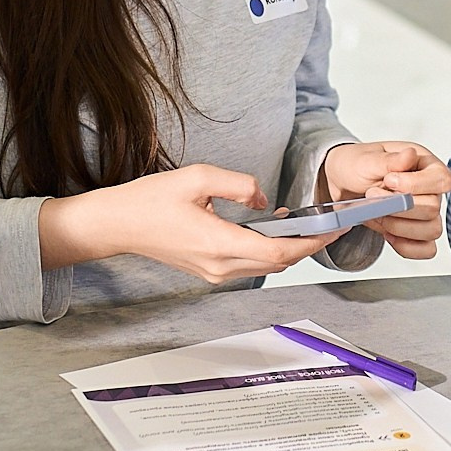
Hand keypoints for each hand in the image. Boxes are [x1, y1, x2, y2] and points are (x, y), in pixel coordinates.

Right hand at [38, 164, 340, 283]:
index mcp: (219, 243)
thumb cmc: (150, 200)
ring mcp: (215, 272)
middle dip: (309, 244)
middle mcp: (220, 265)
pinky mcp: (210, 270)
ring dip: (289, 248)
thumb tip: (263, 199)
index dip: (311, 242)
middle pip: (280, 263)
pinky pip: (250, 264)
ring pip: (267, 266)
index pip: (279, 253)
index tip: (333, 228)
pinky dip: (269, 250)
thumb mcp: (197, 177)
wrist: (117, 225)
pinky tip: (274, 229)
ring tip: (307, 223)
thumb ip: (238, 184)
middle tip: (331, 223)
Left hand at [318, 141, 450, 259]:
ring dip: (399, 227)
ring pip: (432, 230)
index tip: (388, 181)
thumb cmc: (358, 166)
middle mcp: (430, 189)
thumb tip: (410, 155)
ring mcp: (426, 213)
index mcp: (425, 164)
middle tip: (372, 196)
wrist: (342, 184)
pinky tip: (388, 234)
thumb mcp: (366, 159)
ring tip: (377, 214)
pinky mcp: (417, 233)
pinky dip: (407, 246)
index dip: (416, 185)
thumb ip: (389, 160)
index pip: (442, 179)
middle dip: (398, 208)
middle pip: (434, 208)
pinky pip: (427, 249)